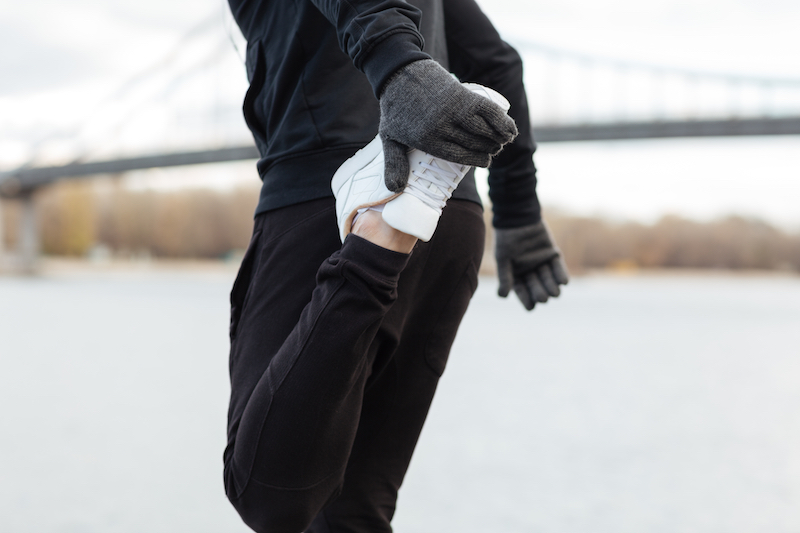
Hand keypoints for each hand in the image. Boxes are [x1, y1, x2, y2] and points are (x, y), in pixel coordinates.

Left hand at [378, 59, 517, 191]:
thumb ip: (393, 164)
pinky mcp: (461, 94)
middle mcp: (441, 127)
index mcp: (426, 140)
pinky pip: (487, 110)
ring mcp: (452, 110)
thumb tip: (395, 189)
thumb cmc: (395, 108)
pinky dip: (501, 120)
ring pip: (483, 129)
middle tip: (495, 149)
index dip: (476, 160)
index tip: (486, 161)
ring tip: (504, 140)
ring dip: (498, 136)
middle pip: (473, 143)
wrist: (398, 72)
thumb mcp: (388, 138)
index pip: (458, 156)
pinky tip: (510, 129)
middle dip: (489, 148)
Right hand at [495, 221, 568, 310]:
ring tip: (554, 293)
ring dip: (552, 288)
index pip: (522, 292)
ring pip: (549, 281)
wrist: (518, 218)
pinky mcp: (553, 255)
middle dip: (540, 294)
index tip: (531, 307)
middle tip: (543, 297)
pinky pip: (559, 269)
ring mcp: (542, 264)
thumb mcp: (503, 259)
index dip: (526, 300)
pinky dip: (561, 276)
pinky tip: (563, 282)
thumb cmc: (507, 239)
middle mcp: (530, 271)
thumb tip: (502, 297)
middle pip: (537, 289)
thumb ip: (505, 277)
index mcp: (516, 275)